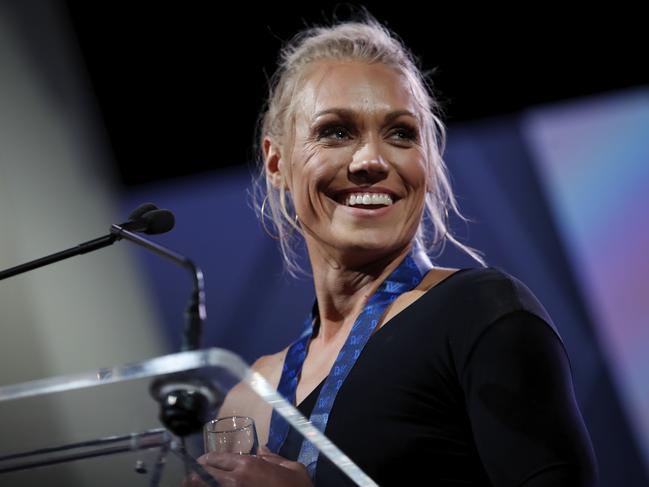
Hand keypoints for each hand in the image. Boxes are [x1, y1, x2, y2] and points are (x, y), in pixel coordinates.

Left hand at [183, 445, 312, 486]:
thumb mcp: (292, 468)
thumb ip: (274, 457)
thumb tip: (262, 449)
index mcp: (248, 465)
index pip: (216, 459)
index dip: (205, 460)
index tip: (202, 462)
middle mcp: (235, 480)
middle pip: (202, 475)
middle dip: (195, 474)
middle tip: (193, 475)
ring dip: (196, 485)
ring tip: (194, 484)